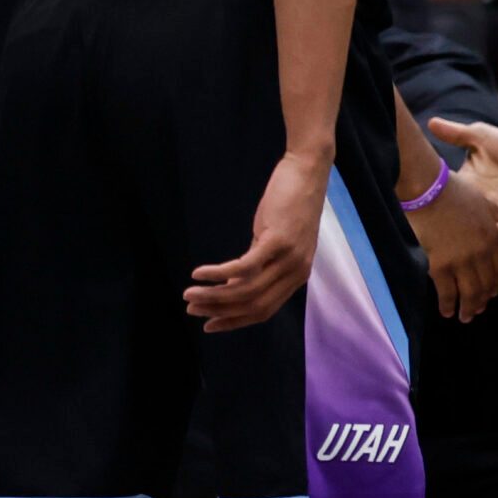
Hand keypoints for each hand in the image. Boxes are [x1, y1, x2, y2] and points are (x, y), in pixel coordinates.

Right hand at [185, 151, 327, 331]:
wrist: (308, 172)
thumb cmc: (289, 206)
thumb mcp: (273, 242)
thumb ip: (258, 267)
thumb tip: (230, 287)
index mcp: (297, 277)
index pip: (263, 311)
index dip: (234, 321)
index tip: (208, 325)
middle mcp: (296, 272)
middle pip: (253, 305)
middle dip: (219, 311)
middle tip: (191, 308)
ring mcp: (289, 257)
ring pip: (246, 290)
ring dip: (213, 296)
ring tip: (189, 293)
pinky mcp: (279, 240)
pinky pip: (244, 267)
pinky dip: (218, 274)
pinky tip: (199, 273)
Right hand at [406, 170, 497, 320]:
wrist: (429, 190)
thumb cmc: (453, 190)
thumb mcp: (482, 198)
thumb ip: (497, 211)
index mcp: (493, 236)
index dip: (496, 284)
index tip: (492, 294)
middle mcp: (481, 252)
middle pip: (486, 284)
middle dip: (482, 301)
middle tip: (477, 311)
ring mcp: (462, 260)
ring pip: (470, 292)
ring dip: (468, 308)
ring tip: (464, 317)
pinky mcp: (440, 265)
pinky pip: (447, 291)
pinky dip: (448, 304)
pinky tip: (446, 312)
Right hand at [426, 114, 497, 233]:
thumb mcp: (479, 136)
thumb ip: (457, 133)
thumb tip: (431, 122)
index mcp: (460, 185)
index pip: (441, 198)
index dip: (432, 200)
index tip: (426, 200)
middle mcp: (471, 204)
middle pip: (451, 221)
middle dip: (445, 223)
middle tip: (443, 220)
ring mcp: (488, 216)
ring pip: (470, 236)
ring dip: (465, 237)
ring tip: (462, 232)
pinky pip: (492, 240)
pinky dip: (487, 241)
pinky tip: (483, 236)